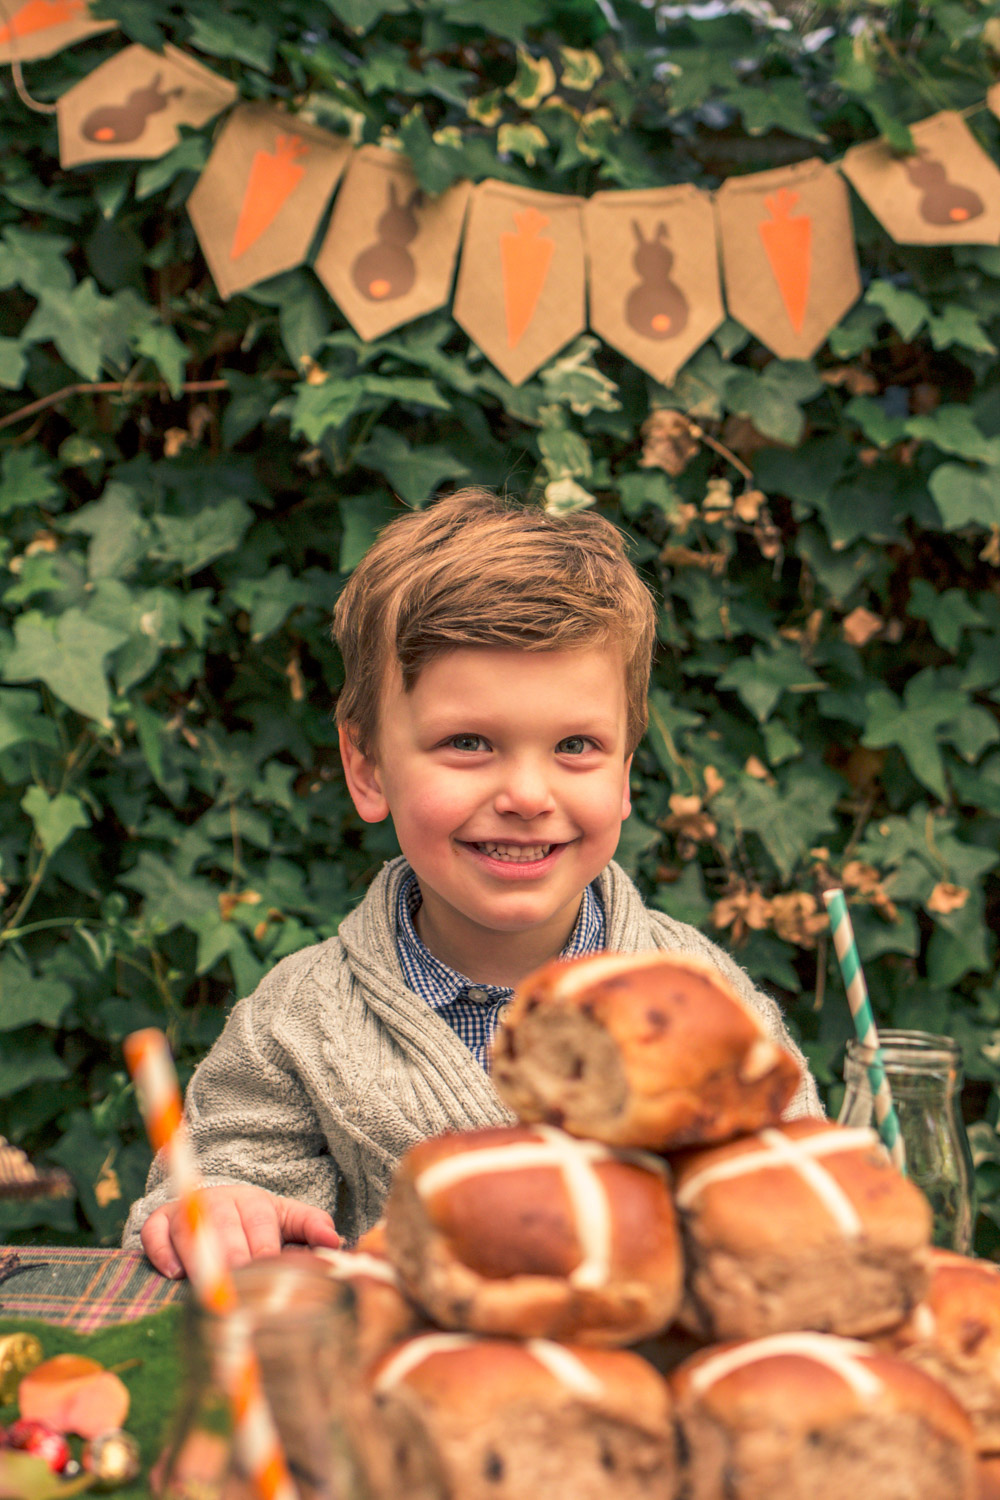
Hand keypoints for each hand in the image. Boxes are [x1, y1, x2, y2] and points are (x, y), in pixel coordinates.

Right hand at [140, 1184, 340, 1278]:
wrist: (216, 1203)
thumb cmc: (256, 1223)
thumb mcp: (286, 1220)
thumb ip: (311, 1227)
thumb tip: (334, 1241)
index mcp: (254, 1201)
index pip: (260, 1222)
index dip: (263, 1246)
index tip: (269, 1268)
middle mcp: (219, 1202)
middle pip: (225, 1227)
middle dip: (232, 1255)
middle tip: (239, 1284)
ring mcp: (187, 1211)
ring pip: (191, 1230)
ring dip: (199, 1257)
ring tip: (210, 1285)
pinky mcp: (160, 1221)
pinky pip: (154, 1233)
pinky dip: (162, 1251)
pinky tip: (174, 1274)